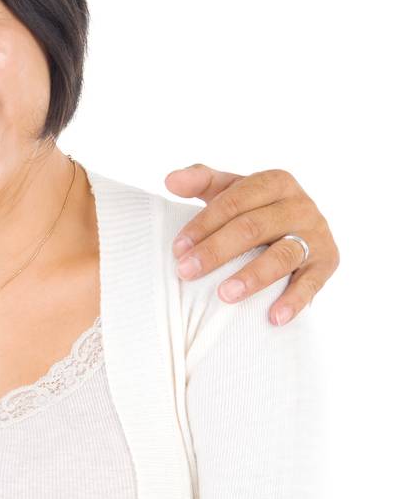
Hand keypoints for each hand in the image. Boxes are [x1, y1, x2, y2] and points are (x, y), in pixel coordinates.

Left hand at [164, 164, 339, 324]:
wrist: (302, 232)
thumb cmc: (255, 211)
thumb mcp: (231, 192)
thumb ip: (202, 181)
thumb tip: (170, 180)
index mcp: (275, 182)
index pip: (236, 200)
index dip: (205, 223)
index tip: (178, 248)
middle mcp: (299, 205)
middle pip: (254, 227)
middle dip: (217, 250)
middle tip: (186, 272)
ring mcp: (316, 234)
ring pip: (282, 255)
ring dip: (252, 276)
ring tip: (224, 295)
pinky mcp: (327, 262)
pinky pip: (311, 283)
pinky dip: (294, 301)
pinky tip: (274, 318)